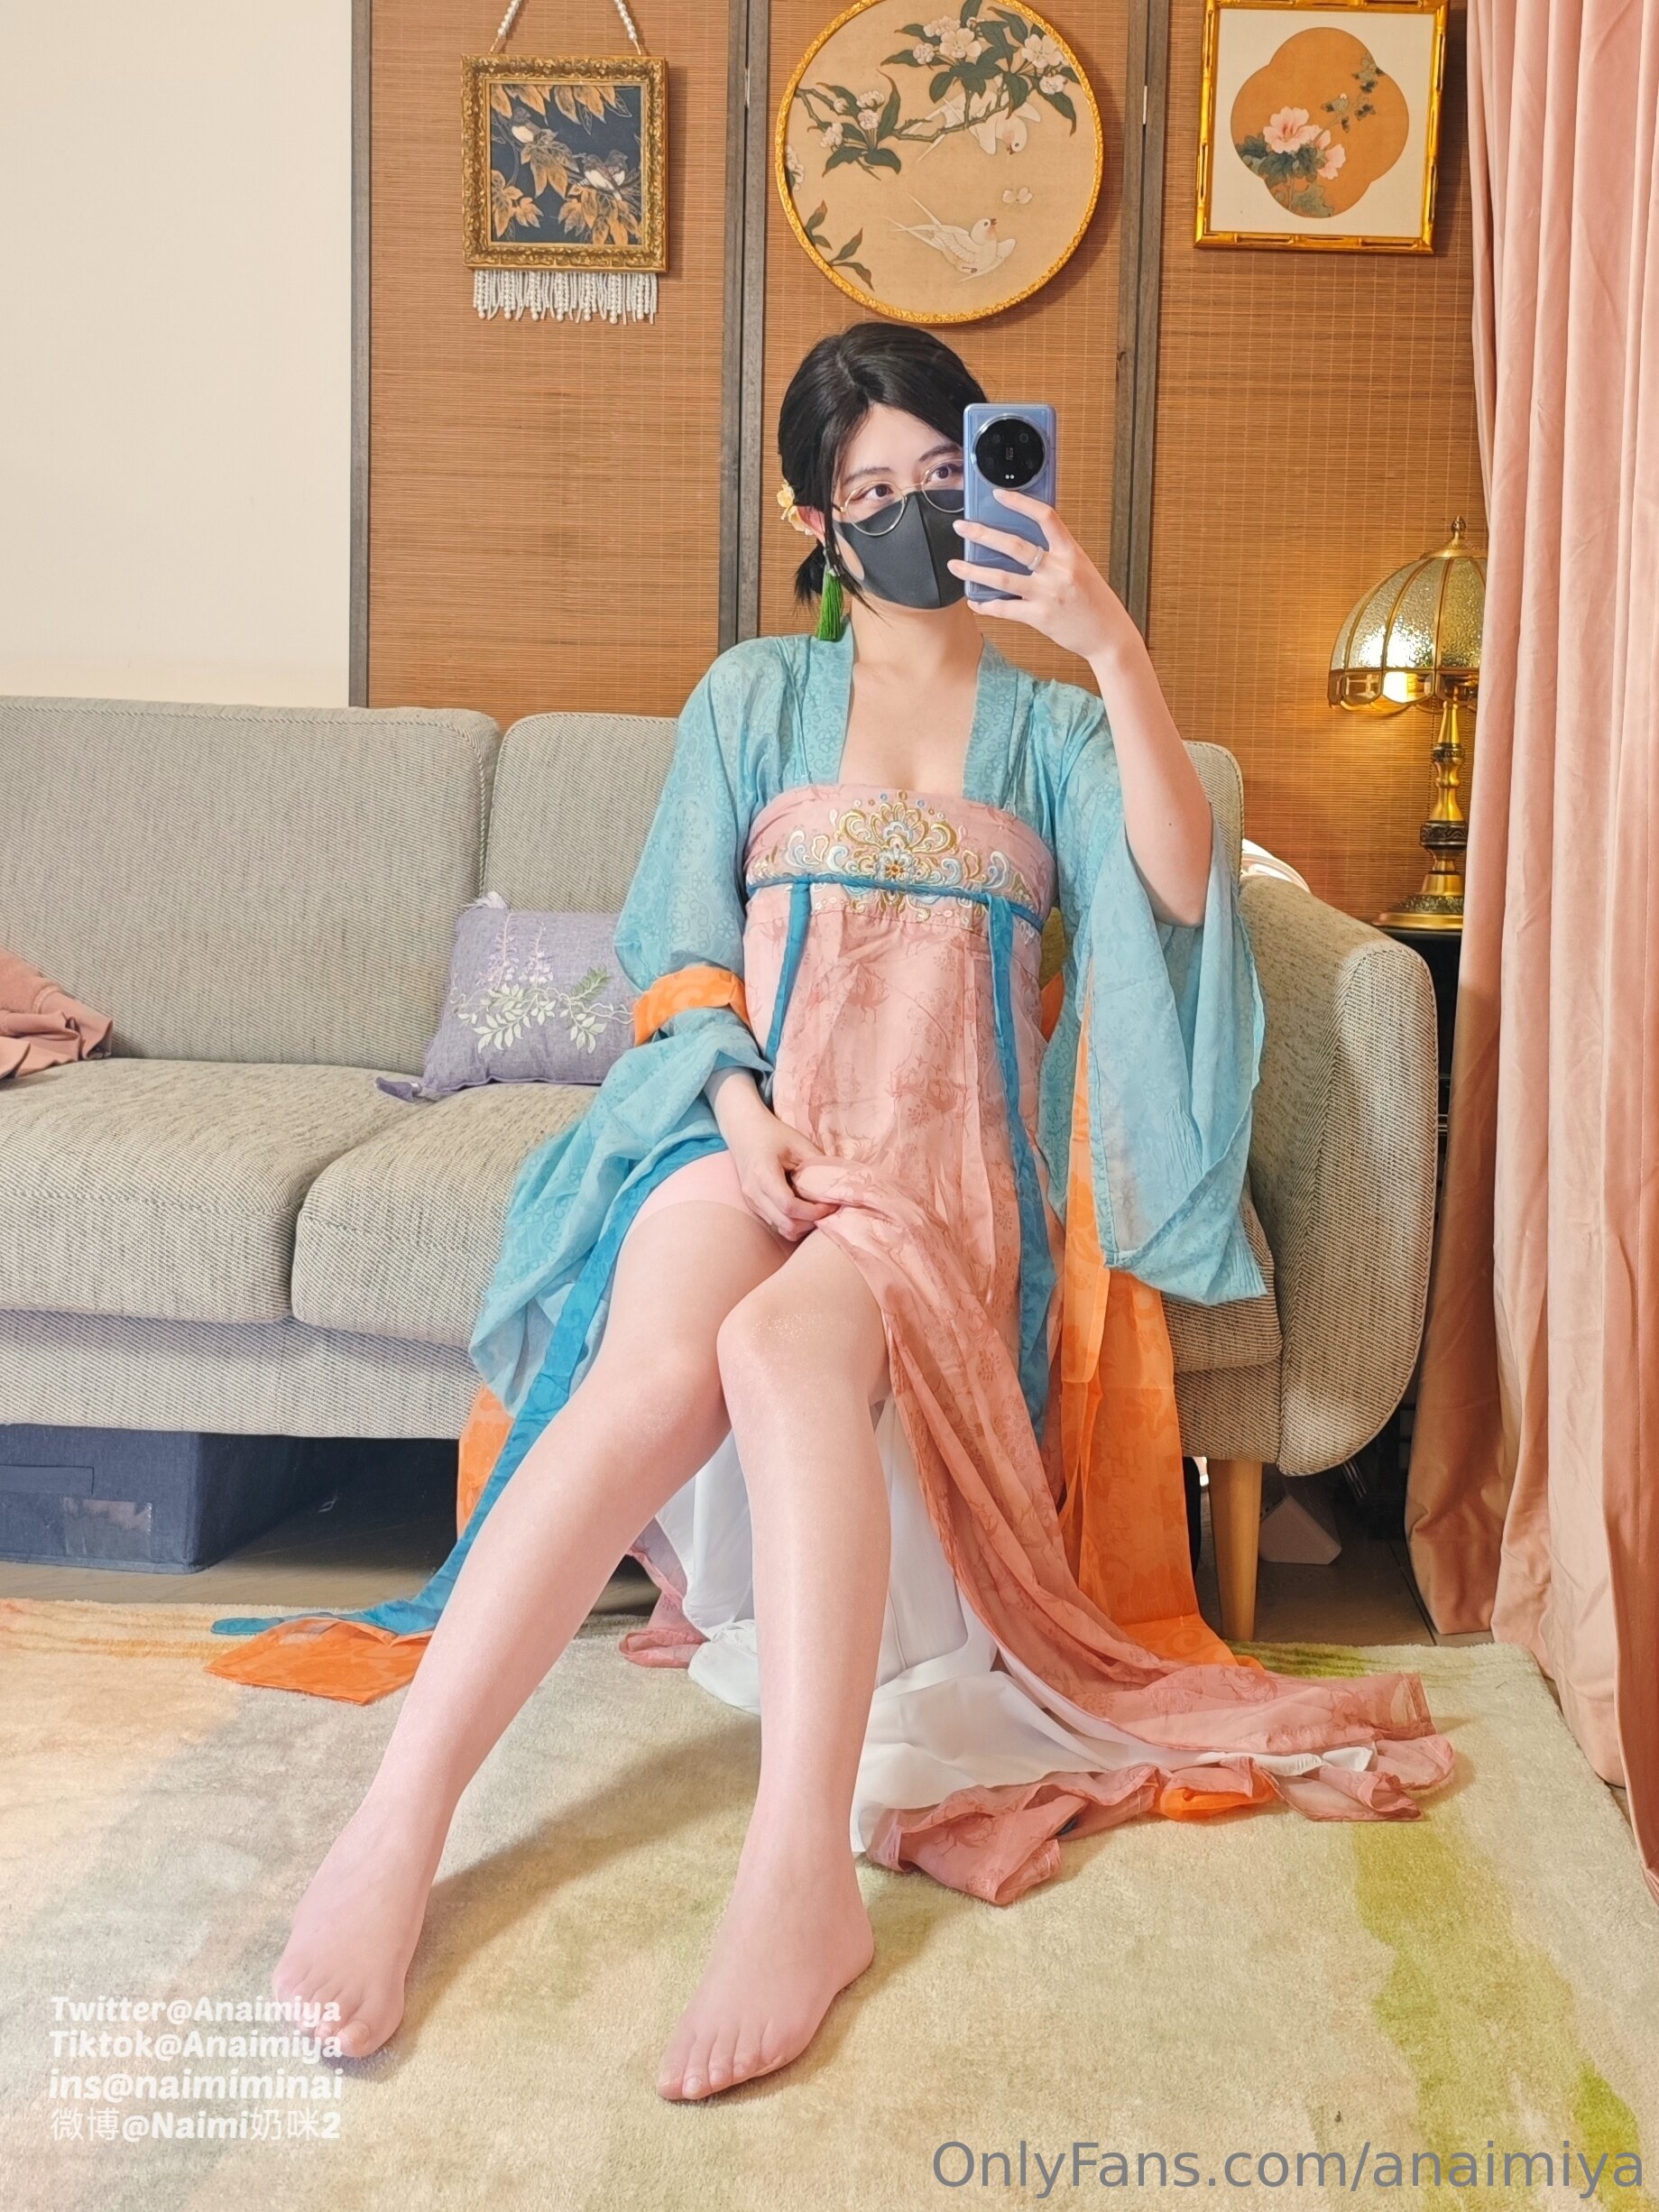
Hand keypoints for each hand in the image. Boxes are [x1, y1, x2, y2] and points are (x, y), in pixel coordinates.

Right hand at [710, 1073, 839, 1241]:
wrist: (745, 1132)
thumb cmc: (773, 1134)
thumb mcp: (799, 1143)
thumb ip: (818, 1164)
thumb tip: (841, 1185)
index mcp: (763, 1174)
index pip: (789, 1206)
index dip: (814, 1211)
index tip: (831, 1204)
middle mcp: (754, 1193)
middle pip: (786, 1224)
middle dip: (811, 1222)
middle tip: (828, 1209)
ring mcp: (752, 1202)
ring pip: (781, 1228)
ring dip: (803, 1225)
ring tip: (817, 1209)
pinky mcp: (754, 1207)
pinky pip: (776, 1224)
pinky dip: (793, 1222)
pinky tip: (804, 1208)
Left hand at [947, 489, 1137, 664]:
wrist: (1109, 636)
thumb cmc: (1096, 603)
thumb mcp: (1082, 569)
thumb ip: (1058, 557)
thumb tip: (1025, 546)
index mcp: (1072, 553)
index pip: (1045, 517)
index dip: (1020, 503)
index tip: (999, 495)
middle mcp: (1058, 570)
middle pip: (1014, 546)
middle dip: (982, 534)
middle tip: (962, 528)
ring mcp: (1047, 594)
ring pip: (1001, 578)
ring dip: (974, 571)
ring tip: (955, 565)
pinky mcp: (1039, 617)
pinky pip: (1004, 609)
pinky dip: (986, 604)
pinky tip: (974, 600)